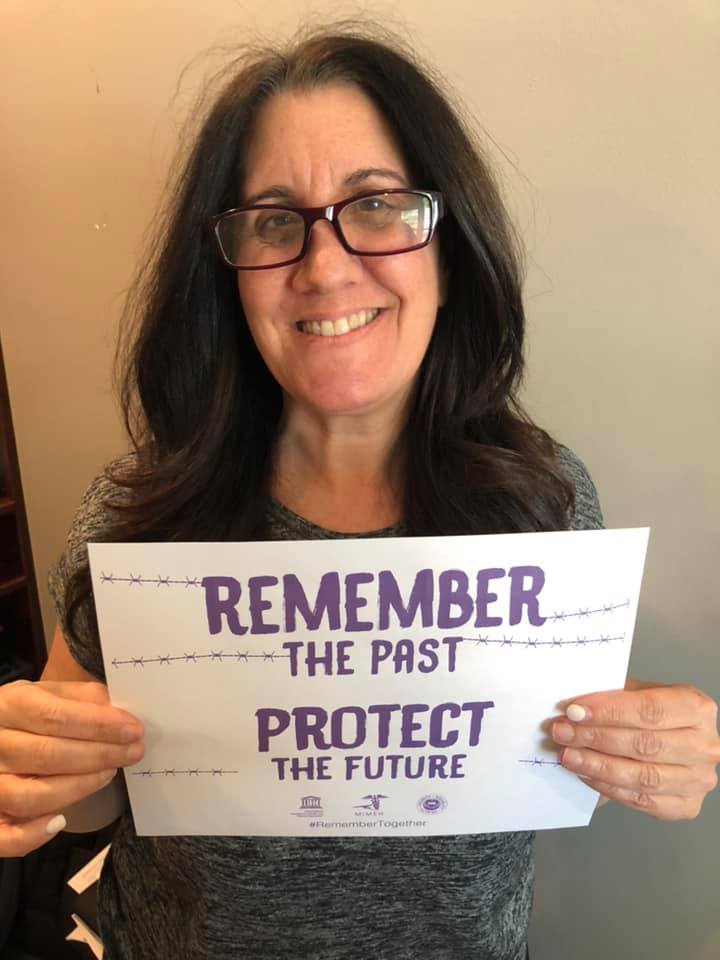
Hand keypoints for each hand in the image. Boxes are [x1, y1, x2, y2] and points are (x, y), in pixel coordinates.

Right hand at [0, 680, 143, 855]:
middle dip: (99, 755)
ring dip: (78, 788)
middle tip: (133, 752)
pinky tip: (60, 822)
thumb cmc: (24, 714)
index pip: (56, 716)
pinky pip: (3, 836)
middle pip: (47, 755)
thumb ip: (81, 698)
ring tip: (109, 774)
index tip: (133, 730)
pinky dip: (31, 835)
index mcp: (11, 705)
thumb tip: (117, 712)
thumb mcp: (47, 693)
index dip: (99, 725)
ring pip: (30, 796)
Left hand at [550, 679, 719, 819]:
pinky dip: (609, 788)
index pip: (650, 710)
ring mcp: (699, 779)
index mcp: (697, 708)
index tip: (575, 711)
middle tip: (562, 733)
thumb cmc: (654, 711)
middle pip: (645, 745)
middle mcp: (705, 746)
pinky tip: (586, 775)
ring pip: (642, 777)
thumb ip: (612, 697)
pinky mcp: (687, 806)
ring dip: (597, 766)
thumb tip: (573, 710)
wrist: (678, 737)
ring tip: (568, 756)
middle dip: (596, 738)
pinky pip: (643, 801)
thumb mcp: (639, 691)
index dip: (609, 712)